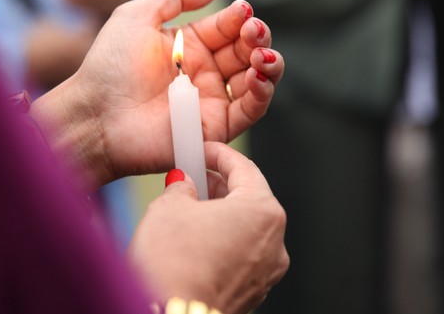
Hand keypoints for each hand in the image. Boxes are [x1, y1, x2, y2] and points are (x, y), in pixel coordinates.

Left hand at [32, 0, 283, 190]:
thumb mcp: (137, 16)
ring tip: (261, 54)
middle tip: (253, 31)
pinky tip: (257, 76)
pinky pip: (250, 111)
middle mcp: (205, 72)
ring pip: (257, 80)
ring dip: (268, 63)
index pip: (228, 27)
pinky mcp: (215, 128)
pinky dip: (262, 93)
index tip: (243, 10)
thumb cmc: (109, 66)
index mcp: (190, 46)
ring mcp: (212, 100)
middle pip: (248, 51)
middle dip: (258, 37)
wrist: (94, 115)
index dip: (240, 18)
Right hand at [129, 142, 288, 313]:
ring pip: (247, 228)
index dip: (219, 153)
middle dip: (221, 184)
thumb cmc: (172, 265)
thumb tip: (185, 184)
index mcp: (262, 211)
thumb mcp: (169, 207)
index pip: (244, 168)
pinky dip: (224, 240)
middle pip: (250, 198)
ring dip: (223, 213)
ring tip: (192, 206)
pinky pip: (242, 255)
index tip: (204, 149)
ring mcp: (266, 272)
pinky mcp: (253, 293)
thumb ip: (182, 186)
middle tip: (195, 176)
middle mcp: (274, 242)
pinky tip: (198, 239)